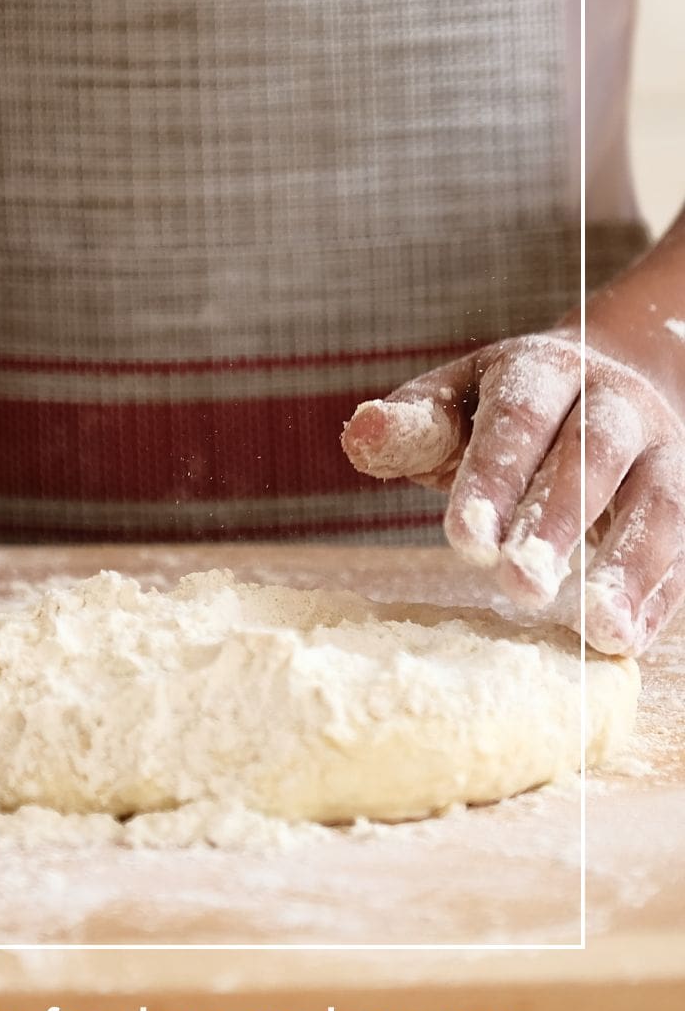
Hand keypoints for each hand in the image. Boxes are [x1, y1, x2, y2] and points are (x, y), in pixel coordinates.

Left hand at [342, 286, 684, 655]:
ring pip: (658, 501)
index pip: (518, 419)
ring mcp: (661, 449)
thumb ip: (413, 427)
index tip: (464, 542)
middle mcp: (611, 402)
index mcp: (542, 371)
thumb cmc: (507, 412)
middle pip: (592, 455)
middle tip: (521, 588)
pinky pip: (684, 547)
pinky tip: (626, 639)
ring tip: (599, 629)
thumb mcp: (455, 404)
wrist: (609, 384)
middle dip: (557, 522)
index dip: (492, 477)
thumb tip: (359, 434)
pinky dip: (659, 595)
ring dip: (630, 566)